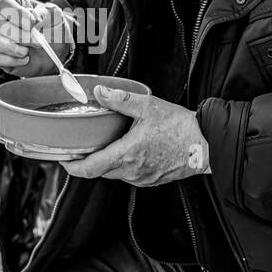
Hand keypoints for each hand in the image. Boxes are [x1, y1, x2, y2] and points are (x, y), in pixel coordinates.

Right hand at [0, 0, 74, 76]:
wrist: (58, 51)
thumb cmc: (53, 29)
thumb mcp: (55, 17)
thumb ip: (46, 13)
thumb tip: (35, 18)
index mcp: (13, 4)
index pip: (4, 3)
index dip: (16, 14)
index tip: (32, 24)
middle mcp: (0, 18)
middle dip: (18, 35)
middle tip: (37, 41)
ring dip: (8, 47)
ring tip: (26, 51)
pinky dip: (10, 60)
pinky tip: (24, 59)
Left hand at [61, 87, 211, 185]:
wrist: (207, 144)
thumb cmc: (182, 128)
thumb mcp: (148, 107)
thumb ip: (120, 100)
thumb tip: (100, 91)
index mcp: (126, 154)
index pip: (88, 169)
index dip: (71, 166)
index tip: (64, 159)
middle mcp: (132, 171)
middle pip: (100, 172)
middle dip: (90, 161)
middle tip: (85, 147)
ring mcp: (143, 178)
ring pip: (116, 174)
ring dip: (109, 162)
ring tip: (110, 145)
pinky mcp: (154, 180)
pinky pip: (132, 175)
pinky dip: (126, 165)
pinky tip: (133, 151)